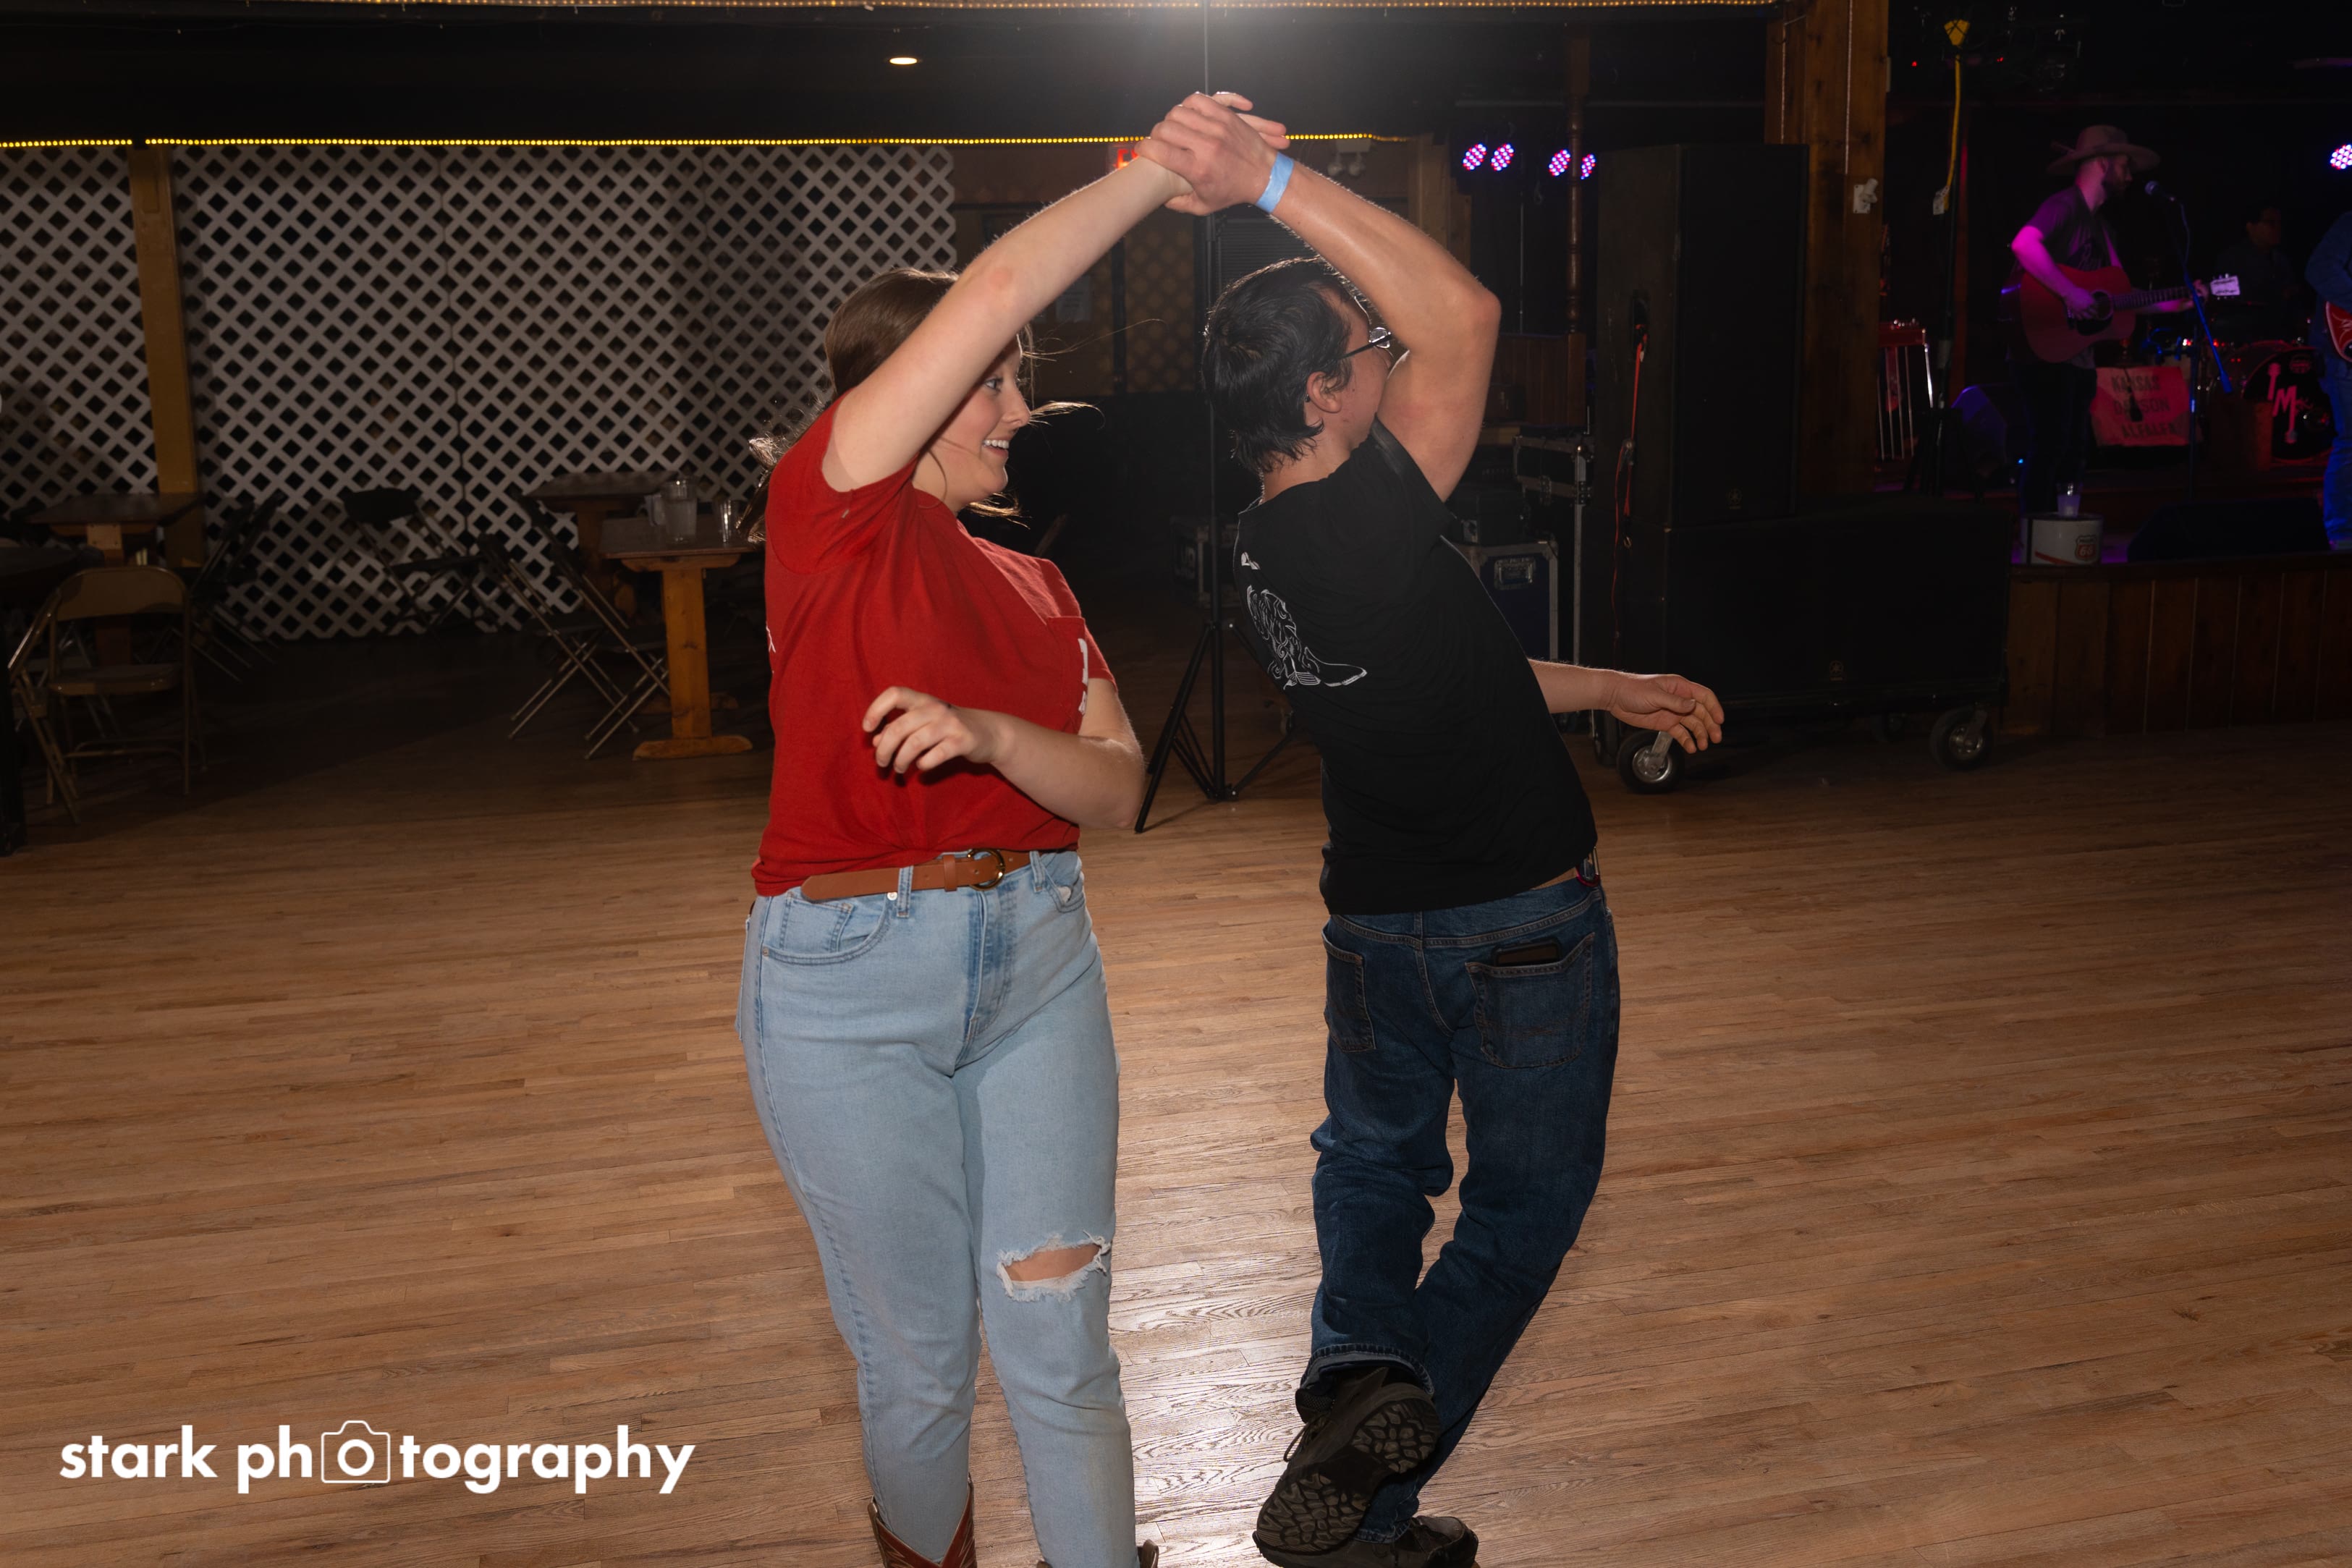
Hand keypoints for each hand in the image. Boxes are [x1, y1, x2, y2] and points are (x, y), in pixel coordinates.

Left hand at [863, 687, 1002, 774]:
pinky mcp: (963, 740)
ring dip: (901, 760)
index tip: (867, 728)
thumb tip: (875, 741)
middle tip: (881, 763)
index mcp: (922, 700)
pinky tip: (921, 768)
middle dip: (884, 749)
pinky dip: (923, 764)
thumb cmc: (949, 728)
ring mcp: (950, 724)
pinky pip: (935, 755)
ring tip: (899, 770)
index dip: (876, 709)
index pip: (894, 693)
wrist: (989, 733)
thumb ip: (899, 729)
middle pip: (899, 726)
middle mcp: (935, 708)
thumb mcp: (924, 723)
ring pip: (914, 743)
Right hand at [1138, 92, 1291, 216]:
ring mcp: (1217, 127)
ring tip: (1173, 128)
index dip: (1144, 148)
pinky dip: (1189, 104)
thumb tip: (1161, 197)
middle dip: (1155, 133)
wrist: (1264, 175)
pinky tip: (1188, 113)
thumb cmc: (1233, 191)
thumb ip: (1180, 203)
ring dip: (1171, 119)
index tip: (1142, 150)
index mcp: (1198, 169)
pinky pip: (1199, 100)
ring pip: (1180, 111)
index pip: (1160, 151)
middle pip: (1166, 128)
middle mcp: (1206, 146)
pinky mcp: (1225, 115)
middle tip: (1158, 140)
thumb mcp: (1204, 205)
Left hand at [1604, 672, 1723, 754]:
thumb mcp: (1655, 694)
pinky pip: (1680, 732)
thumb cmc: (1633, 689)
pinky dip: (1687, 740)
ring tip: (1703, 746)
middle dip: (1710, 726)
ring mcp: (1673, 712)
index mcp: (1680, 687)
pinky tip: (1691, 748)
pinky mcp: (1665, 723)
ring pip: (1693, 724)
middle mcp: (1680, 700)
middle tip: (1716, 738)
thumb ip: (1675, 701)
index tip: (1719, 720)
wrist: (1616, 697)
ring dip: (1700, 735)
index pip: (1704, 696)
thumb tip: (1693, 705)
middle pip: (1702, 713)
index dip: (1714, 707)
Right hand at [2060, 285, 2099, 317]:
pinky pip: (2080, 318)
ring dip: (2089, 317)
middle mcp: (2086, 307)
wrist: (2068, 293)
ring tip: (2089, 316)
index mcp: (2090, 302)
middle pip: (2094, 313)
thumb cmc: (2078, 291)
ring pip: (2087, 317)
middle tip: (2095, 312)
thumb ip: (2090, 298)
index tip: (2096, 306)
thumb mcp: (2086, 293)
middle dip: (2095, 313)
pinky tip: (2082, 316)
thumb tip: (2092, 301)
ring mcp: (2080, 311)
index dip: (2096, 306)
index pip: (2096, 306)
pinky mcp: (2075, 313)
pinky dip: (2082, 318)